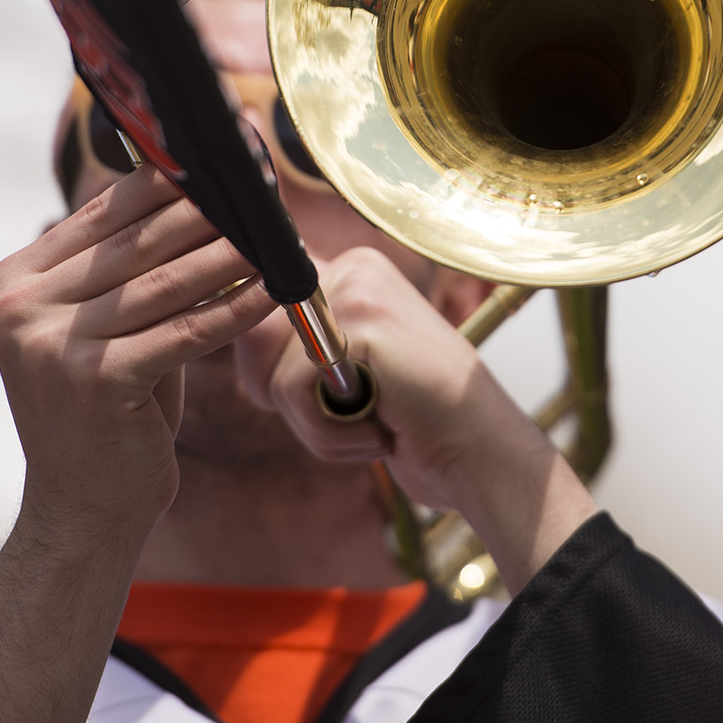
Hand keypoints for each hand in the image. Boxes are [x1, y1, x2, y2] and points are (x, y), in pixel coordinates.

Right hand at [0, 165, 279, 547]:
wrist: (81, 510)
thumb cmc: (108, 411)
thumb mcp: (104, 328)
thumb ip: (129, 268)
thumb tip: (196, 193)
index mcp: (14, 282)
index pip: (105, 212)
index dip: (169, 180)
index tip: (223, 159)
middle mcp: (20, 308)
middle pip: (136, 242)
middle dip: (208, 211)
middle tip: (262, 188)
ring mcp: (53, 345)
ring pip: (166, 283)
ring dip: (231, 254)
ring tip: (278, 234)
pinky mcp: (97, 381)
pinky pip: (186, 332)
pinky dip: (236, 309)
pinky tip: (274, 290)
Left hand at [235, 248, 597, 592]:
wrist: (484, 455)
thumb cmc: (417, 425)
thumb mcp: (348, 375)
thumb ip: (297, 351)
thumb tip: (239, 345)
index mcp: (352, 273)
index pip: (259, 318)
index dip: (278, 377)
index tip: (340, 400)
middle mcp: (354, 267)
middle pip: (253, 338)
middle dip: (289, 400)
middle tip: (353, 417)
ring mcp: (359, 290)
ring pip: (271, 372)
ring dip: (315, 426)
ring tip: (373, 426)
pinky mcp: (362, 325)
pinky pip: (293, 390)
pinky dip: (328, 435)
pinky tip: (381, 434)